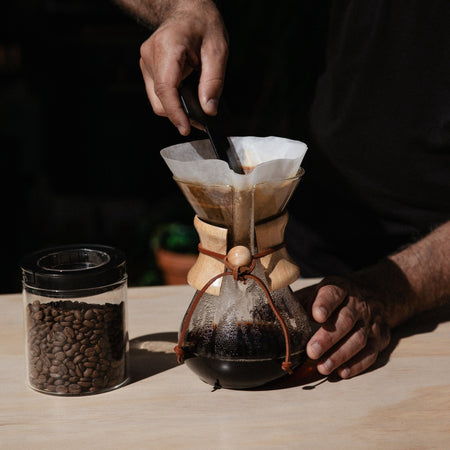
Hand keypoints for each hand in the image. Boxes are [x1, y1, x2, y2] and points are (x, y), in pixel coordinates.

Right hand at [139, 2, 228, 134]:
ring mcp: (146, 62)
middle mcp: (150, 56)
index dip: (175, 113)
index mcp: (167, 47)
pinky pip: (158, 93)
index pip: (166, 88)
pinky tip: (187, 99)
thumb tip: (209, 110)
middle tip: (201, 122)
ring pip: (158, 100)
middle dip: (179, 115)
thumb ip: (213, 81)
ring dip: (176, 109)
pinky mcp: (148, 68)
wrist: (186, 8)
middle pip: (160, 100)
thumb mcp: (218, 49)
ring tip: (197, 109)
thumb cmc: (202, 24)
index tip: (186, 128)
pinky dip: (173, 101)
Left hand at [297, 276, 390, 378]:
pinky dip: (357, 365)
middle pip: (345, 320)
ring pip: (358, 339)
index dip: (324, 304)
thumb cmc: (336, 296)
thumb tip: (271, 312)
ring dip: (340, 355)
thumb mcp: (320, 290)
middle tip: (312, 352)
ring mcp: (371, 322)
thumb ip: (300, 301)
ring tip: (322, 368)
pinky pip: (371, 354)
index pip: (332, 294)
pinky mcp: (380, 338)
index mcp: (340, 288)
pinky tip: (341, 373)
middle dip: (328, 338)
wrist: (376, 293)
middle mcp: (358, 304)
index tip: (316, 315)